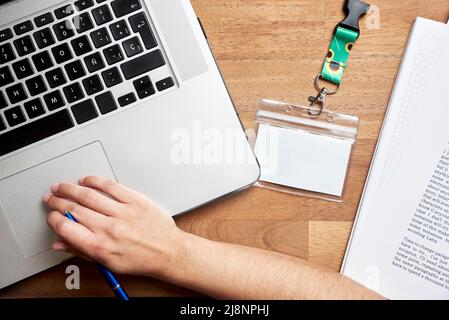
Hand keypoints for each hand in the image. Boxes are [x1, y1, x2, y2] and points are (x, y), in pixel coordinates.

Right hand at [42, 176, 183, 277]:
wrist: (168, 252)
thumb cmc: (141, 260)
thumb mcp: (108, 263)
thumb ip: (81, 251)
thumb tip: (59, 243)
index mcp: (99, 246)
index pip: (66, 227)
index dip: (54, 218)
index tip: (51, 215)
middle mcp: (109, 228)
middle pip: (74, 208)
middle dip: (58, 201)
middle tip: (51, 197)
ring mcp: (123, 212)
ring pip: (89, 195)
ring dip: (71, 188)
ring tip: (62, 186)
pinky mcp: (135, 200)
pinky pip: (111, 186)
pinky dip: (95, 181)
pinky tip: (87, 180)